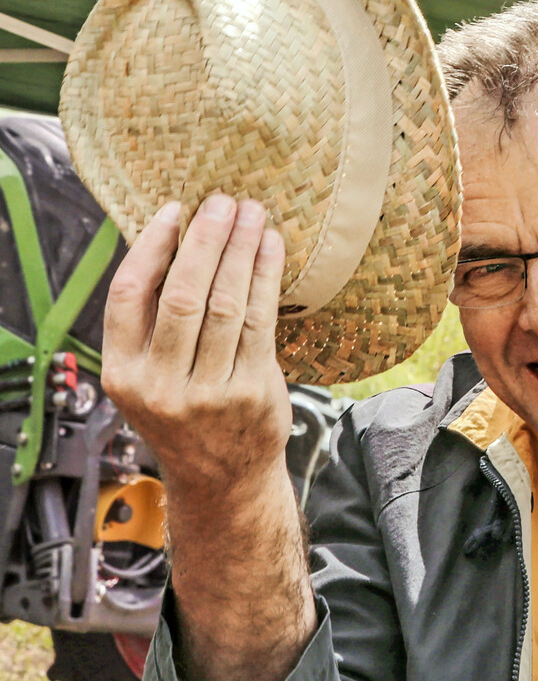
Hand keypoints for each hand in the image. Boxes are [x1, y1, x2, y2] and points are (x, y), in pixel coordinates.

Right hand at [102, 195, 290, 499]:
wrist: (223, 478)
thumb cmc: (187, 416)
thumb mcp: (148, 380)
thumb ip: (151, 326)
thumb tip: (172, 243)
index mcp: (124, 374)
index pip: (129, 295)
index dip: (151, 246)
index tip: (174, 209)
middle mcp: (161, 384)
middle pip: (182, 294)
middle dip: (205, 240)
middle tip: (222, 201)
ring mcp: (209, 391)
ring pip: (225, 304)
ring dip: (241, 251)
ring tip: (252, 215)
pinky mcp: (252, 391)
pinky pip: (260, 321)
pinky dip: (266, 278)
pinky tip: (271, 249)